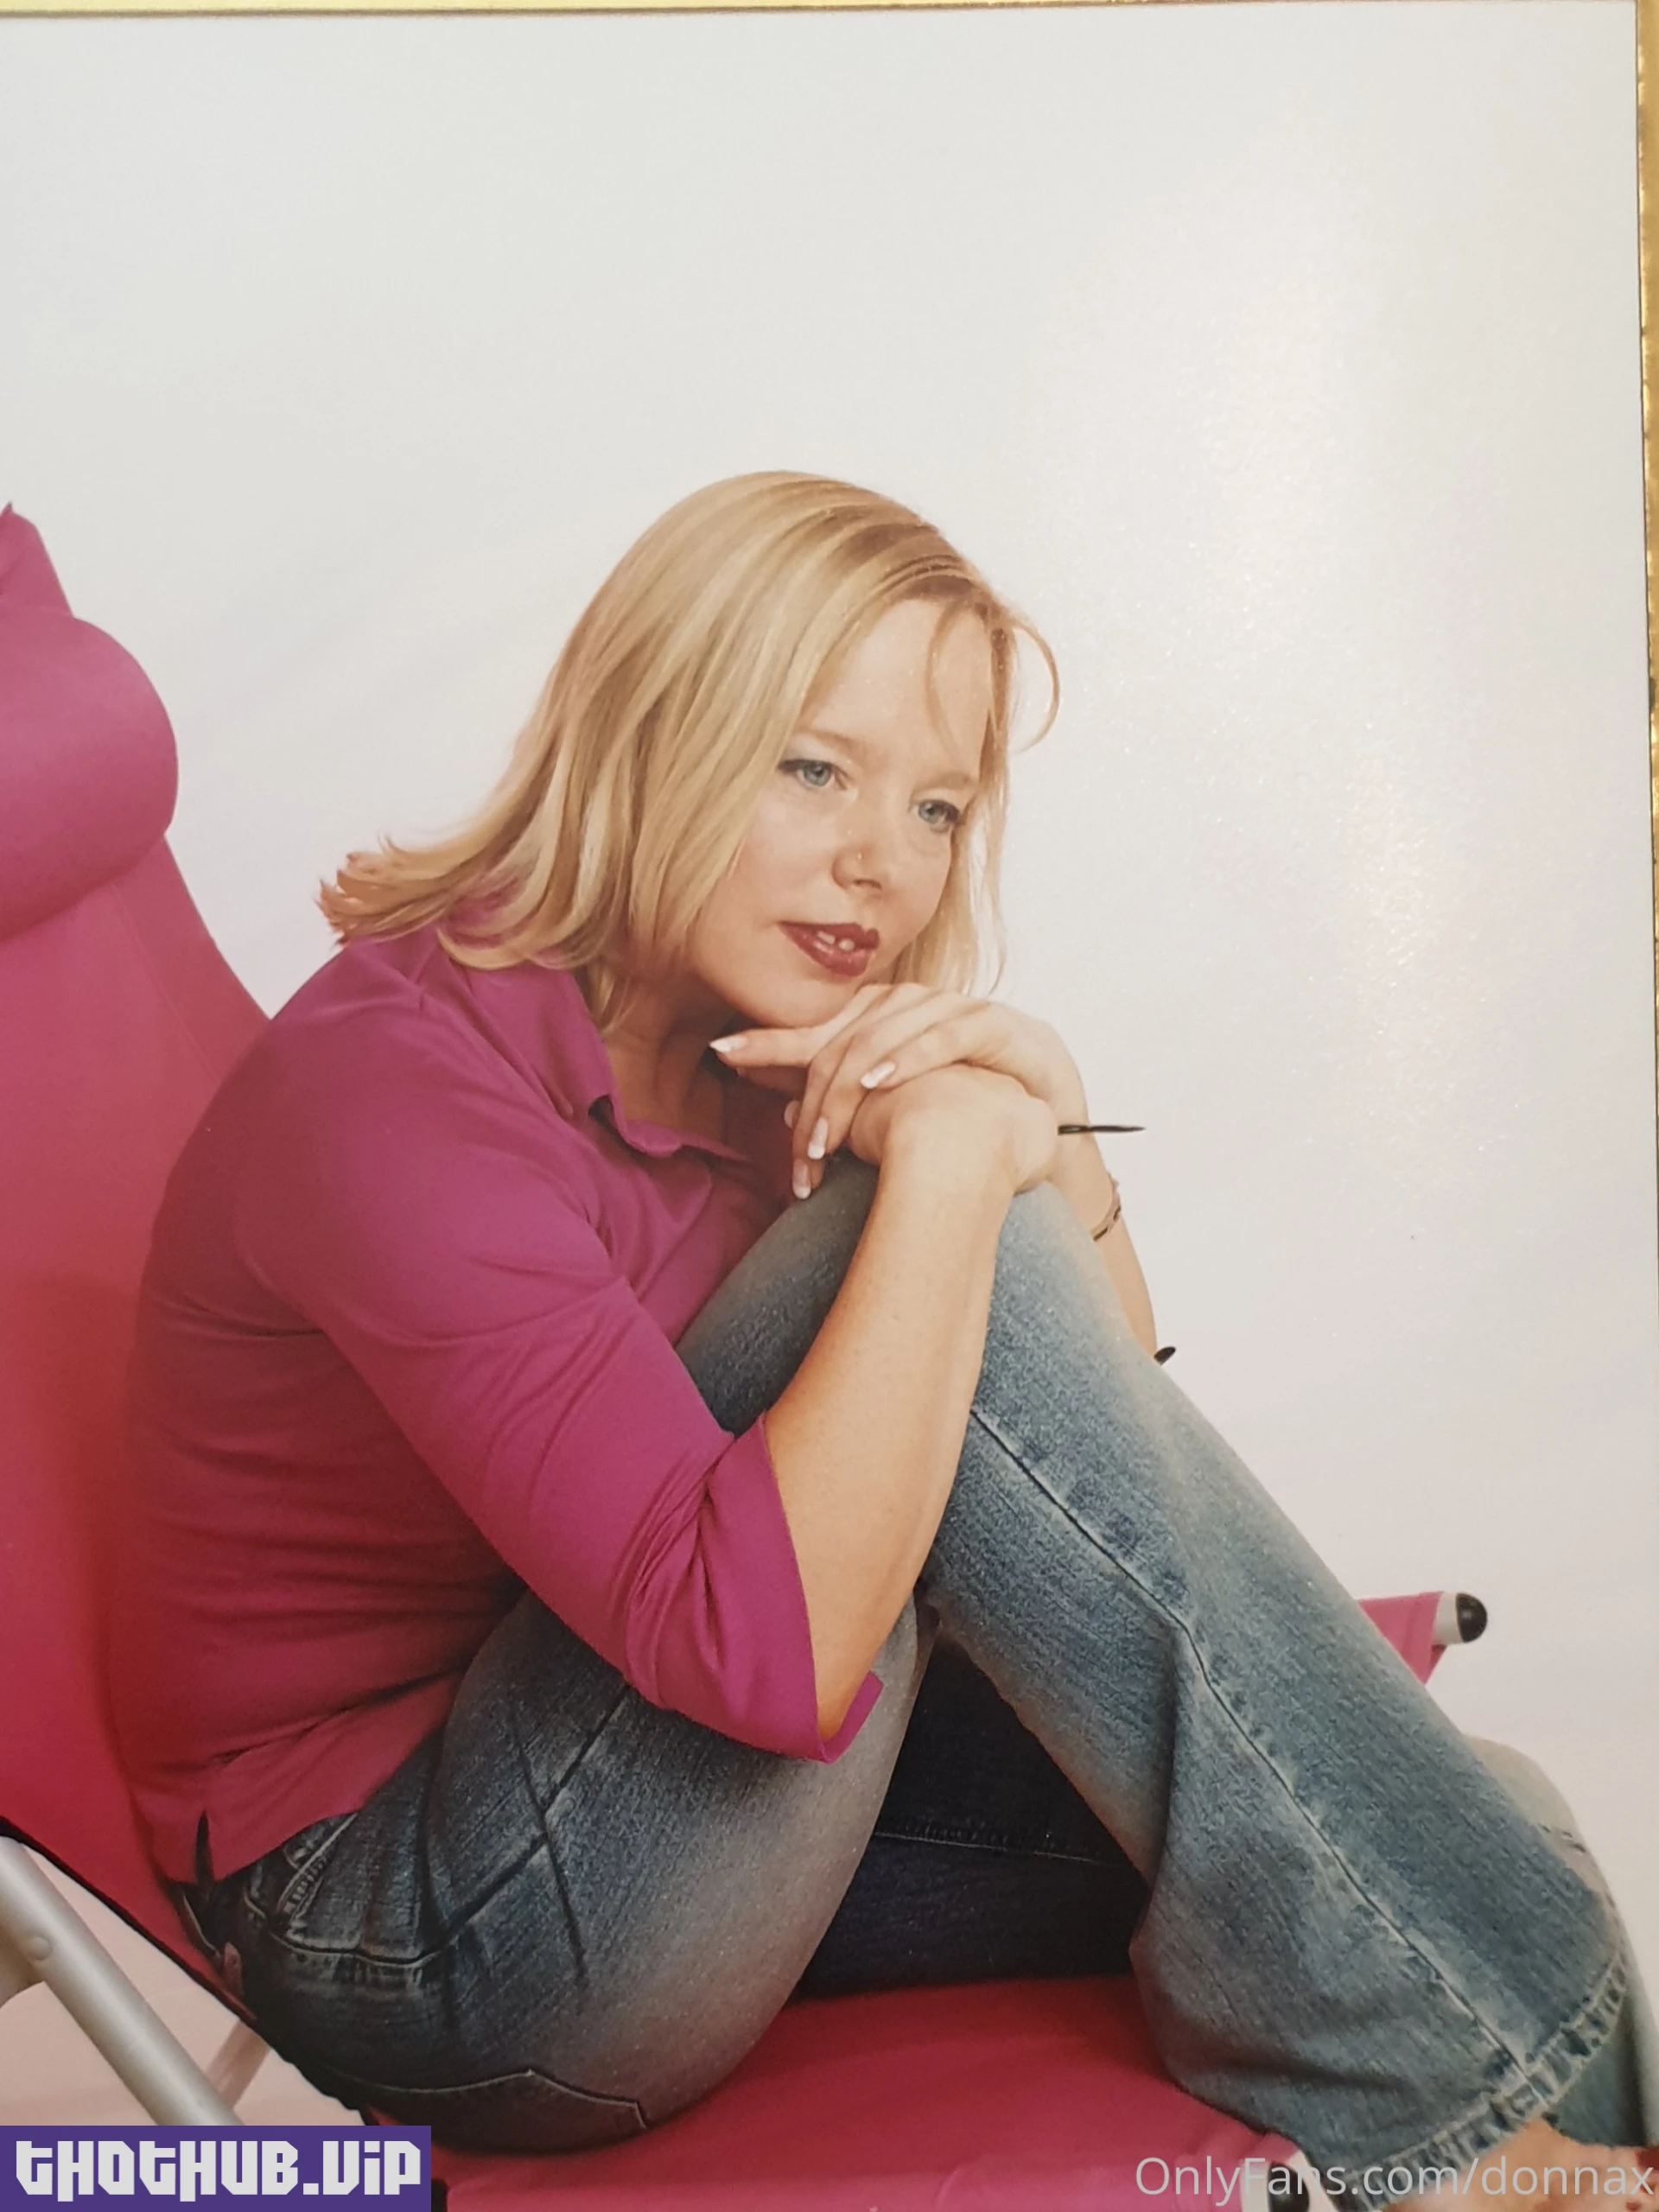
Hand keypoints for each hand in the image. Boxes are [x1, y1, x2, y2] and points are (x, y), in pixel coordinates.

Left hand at [711, 983, 1082, 1196]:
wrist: (1047, 1118)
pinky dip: (910, 1056)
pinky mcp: (997, 1026)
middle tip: (780, 1123)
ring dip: (851, 1083)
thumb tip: (781, 1114)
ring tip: (824, 1133)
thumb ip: (845, 1103)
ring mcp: (955, 1011)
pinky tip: (880, 1081)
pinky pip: (946, 1034)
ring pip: (887, 1034)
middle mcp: (914, 1007)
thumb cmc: (971, 1109)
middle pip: (845, 1031)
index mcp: (887, 1021)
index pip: (820, 1028)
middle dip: (804, 1076)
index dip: (770, 1039)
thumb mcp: (895, 1110)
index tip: (722, 1052)